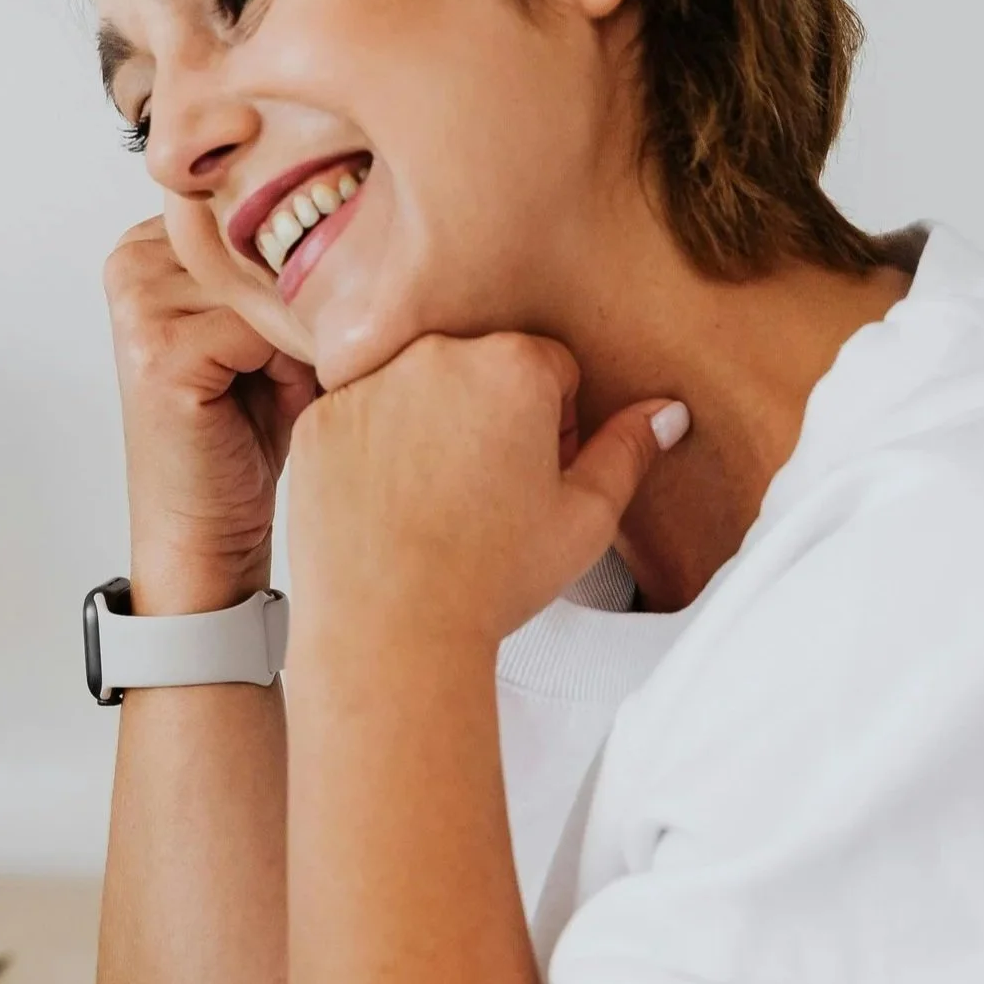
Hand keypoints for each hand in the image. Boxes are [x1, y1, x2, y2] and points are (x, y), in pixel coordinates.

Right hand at [105, 219, 317, 610]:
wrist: (207, 527)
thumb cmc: (247, 431)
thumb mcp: (274, 324)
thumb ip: (288, 259)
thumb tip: (373, 200)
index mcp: (154, 241)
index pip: (255, 200)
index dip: (305, 249)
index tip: (324, 297)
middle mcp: (135, 259)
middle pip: (263, 237)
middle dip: (307, 289)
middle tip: (309, 352)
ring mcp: (139, 300)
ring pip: (269, 279)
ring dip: (302, 327)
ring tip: (291, 377)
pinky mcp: (158, 347)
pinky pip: (262, 325)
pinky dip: (292, 361)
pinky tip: (280, 395)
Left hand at [283, 331, 684, 657]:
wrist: (390, 628)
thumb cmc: (492, 578)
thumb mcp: (586, 517)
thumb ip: (629, 451)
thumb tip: (665, 411)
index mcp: (513, 364)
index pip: (550, 368)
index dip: (553, 424)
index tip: (537, 472)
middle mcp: (435, 355)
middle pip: (479, 368)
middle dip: (492, 414)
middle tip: (488, 491)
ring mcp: (367, 384)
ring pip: (415, 389)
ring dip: (429, 424)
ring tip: (435, 502)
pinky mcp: (318, 420)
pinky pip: (357, 417)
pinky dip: (372, 448)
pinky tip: (387, 504)